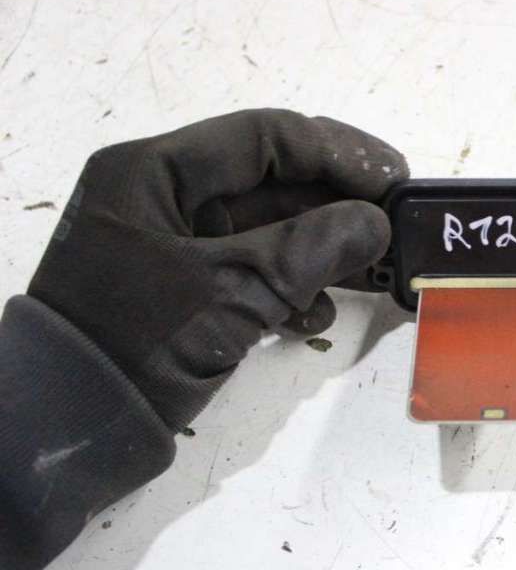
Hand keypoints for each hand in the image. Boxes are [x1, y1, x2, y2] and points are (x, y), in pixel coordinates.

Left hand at [26, 109, 407, 430]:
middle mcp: (163, 196)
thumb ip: (309, 250)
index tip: (394, 181)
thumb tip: (376, 222)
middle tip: (396, 226)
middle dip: (336, 206)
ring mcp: (172, 244)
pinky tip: (315, 318)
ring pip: (266, 230)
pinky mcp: (183, 288)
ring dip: (319, 251)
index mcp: (155, 171)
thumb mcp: (229, 292)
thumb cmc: (137, 343)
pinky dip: (287, 289)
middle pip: (270, 182)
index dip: (338, 154)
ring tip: (371, 273)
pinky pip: (249, 270)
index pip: (264, 138)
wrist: (65, 431)